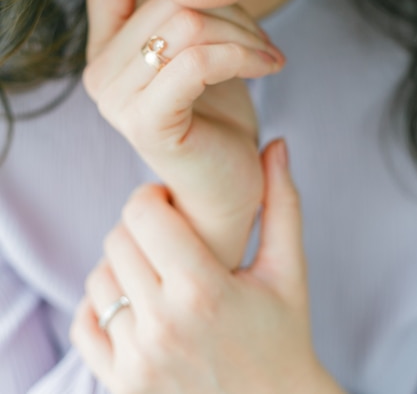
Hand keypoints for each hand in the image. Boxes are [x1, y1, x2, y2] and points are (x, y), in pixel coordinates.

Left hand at [71, 140, 343, 393]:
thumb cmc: (284, 338)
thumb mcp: (289, 270)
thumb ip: (282, 204)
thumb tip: (278, 144)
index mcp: (204, 288)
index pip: (142, 212)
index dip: (153, 196)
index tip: (171, 205)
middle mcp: (164, 324)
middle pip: (118, 239)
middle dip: (140, 227)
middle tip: (168, 238)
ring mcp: (138, 359)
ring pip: (98, 277)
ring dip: (122, 264)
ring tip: (156, 272)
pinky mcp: (122, 385)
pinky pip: (83, 323)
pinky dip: (100, 306)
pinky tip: (134, 303)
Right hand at [83, 0, 285, 266]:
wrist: (227, 187)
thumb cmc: (217, 117)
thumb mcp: (197, 51)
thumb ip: (183, 12)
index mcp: (105, 50)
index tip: (217, 2)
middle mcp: (100, 73)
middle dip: (230, 9)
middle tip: (262, 40)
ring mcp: (118, 100)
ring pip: (187, 23)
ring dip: (244, 33)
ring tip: (268, 55)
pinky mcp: (148, 123)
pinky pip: (198, 60)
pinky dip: (243, 55)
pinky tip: (270, 67)